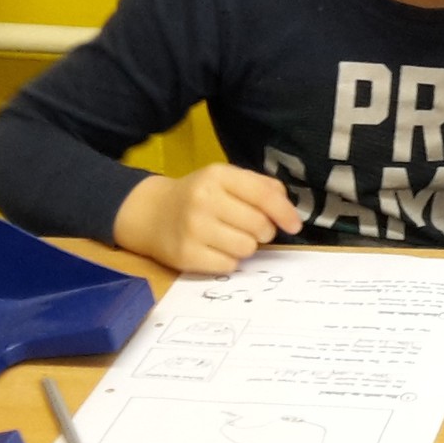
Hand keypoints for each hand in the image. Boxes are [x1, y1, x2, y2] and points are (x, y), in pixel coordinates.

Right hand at [113, 165, 303, 273]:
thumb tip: (287, 208)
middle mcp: (204, 200)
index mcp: (217, 176)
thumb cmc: (198, 195)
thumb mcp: (225, 179)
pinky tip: (215, 250)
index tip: (294, 225)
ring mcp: (192, 229)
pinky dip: (228, 261)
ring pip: (247, 248)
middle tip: (250, 228)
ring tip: (229, 237)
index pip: (264, 195)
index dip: (284, 213)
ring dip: (246, 247)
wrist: (149, 213)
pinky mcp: (185, 255)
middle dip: (263, 230)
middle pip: (260, 225)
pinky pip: (229, 266)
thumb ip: (259, 186)